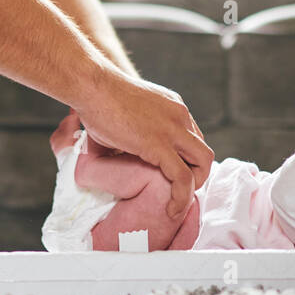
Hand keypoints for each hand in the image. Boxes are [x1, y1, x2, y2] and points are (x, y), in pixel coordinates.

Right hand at [73, 77, 212, 219]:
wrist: (91, 85)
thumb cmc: (98, 96)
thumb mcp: (125, 113)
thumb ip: (131, 133)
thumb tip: (117, 154)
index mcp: (173, 107)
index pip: (193, 138)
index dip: (186, 160)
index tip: (171, 176)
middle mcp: (179, 116)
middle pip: (203, 151)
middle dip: (196, 174)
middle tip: (176, 190)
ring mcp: (173, 129)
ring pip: (203, 163)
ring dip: (194, 186)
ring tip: (176, 203)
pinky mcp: (160, 144)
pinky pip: (183, 177)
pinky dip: (181, 197)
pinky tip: (170, 209)